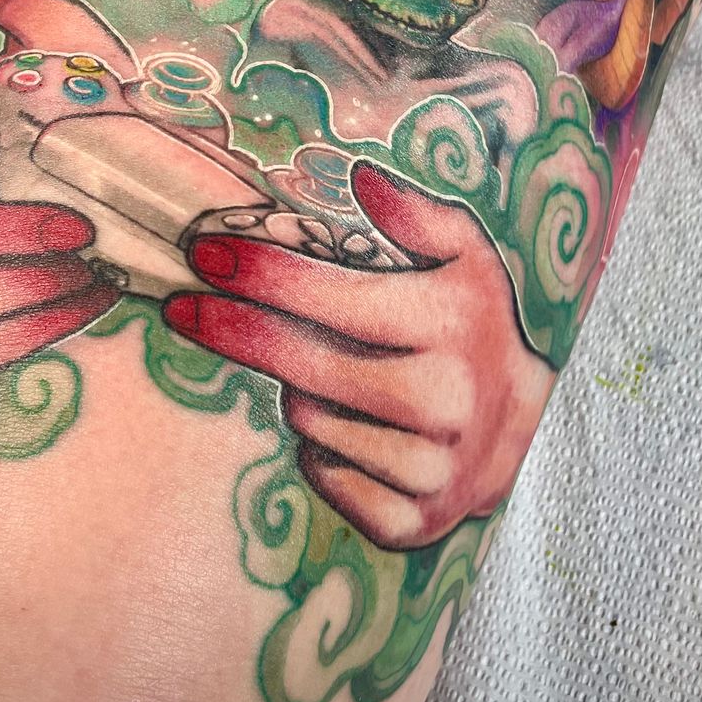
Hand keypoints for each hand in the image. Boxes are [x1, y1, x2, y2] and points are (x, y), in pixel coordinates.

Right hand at [0, 0, 134, 370]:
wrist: (131, 159)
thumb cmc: (88, 104)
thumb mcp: (67, 48)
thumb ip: (27, 9)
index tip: (79, 222)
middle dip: (19, 265)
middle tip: (93, 247)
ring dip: (31, 305)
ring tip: (98, 277)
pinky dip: (28, 336)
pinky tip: (90, 304)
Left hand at [164, 163, 554, 549]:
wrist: (518, 425)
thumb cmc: (471, 325)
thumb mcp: (465, 256)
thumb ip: (419, 214)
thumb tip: (362, 178)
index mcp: (452, 324)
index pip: (333, 296)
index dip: (262, 273)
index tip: (206, 254)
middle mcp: (445, 400)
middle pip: (303, 365)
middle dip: (233, 329)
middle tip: (183, 307)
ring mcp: (430, 468)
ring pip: (307, 419)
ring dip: (297, 391)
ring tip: (324, 371)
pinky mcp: (410, 522)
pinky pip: (323, 475)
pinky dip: (320, 449)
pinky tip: (345, 427)